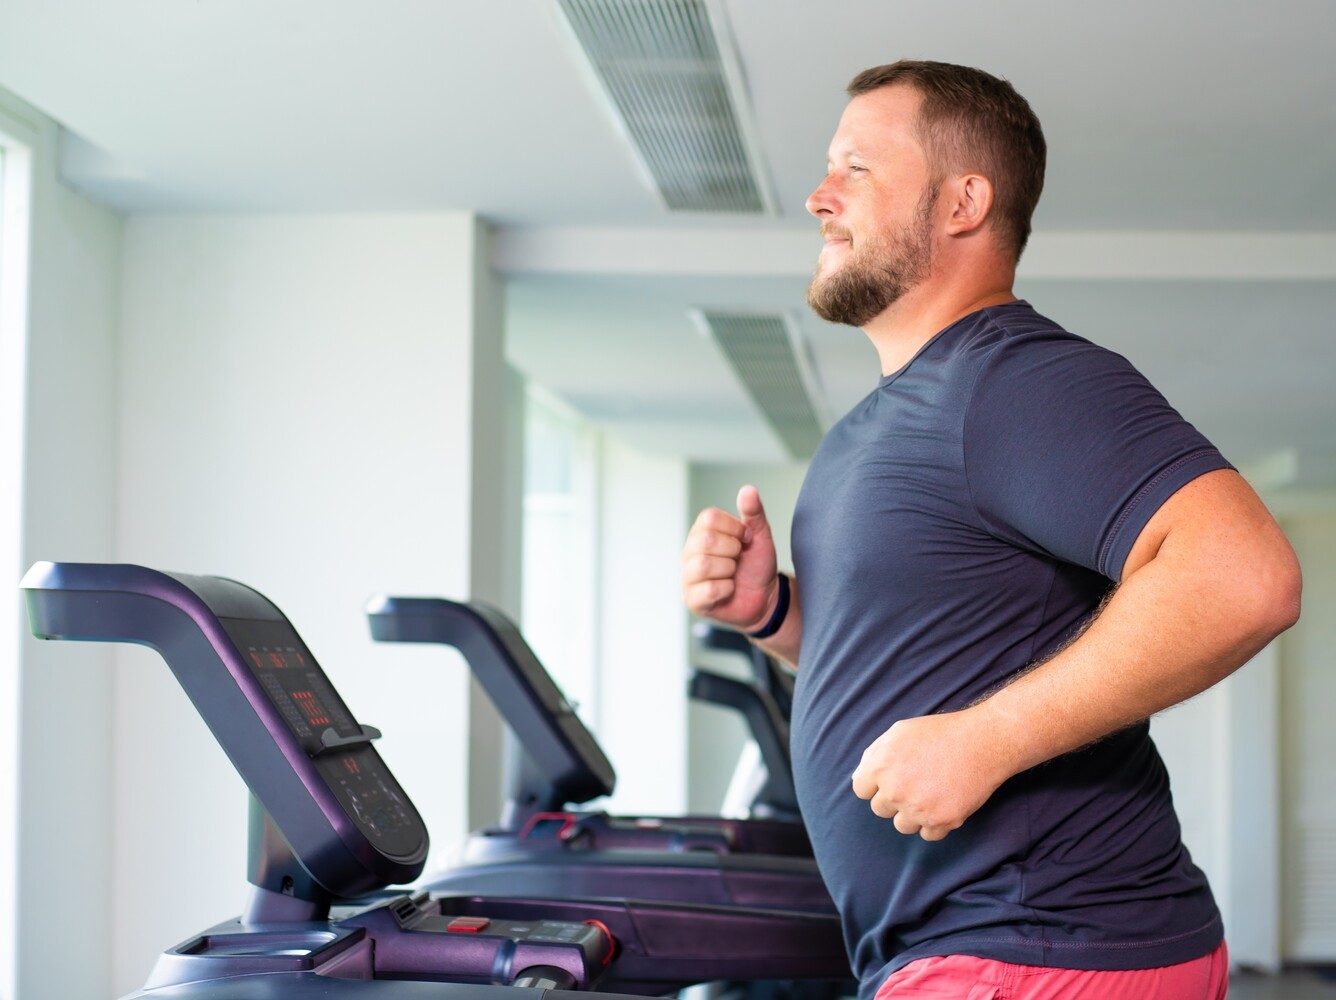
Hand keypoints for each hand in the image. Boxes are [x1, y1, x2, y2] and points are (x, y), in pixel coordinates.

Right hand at [681, 485, 779, 631]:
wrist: (765, 597)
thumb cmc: (756, 564)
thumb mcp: (760, 535)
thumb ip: (754, 512)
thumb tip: (748, 489)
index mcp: (701, 532)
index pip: (709, 518)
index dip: (734, 528)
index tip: (745, 539)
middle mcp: (689, 552)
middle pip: (706, 541)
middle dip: (733, 550)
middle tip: (738, 559)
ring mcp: (688, 576)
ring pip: (704, 565)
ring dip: (729, 570)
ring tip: (732, 574)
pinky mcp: (692, 599)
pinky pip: (709, 590)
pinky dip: (727, 589)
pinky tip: (729, 589)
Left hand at [850, 710, 1012, 841]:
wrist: (982, 742)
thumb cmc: (940, 733)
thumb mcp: (899, 732)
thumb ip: (874, 756)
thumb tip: (861, 779)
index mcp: (880, 766)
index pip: (861, 790)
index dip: (876, 784)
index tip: (892, 778)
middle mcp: (895, 790)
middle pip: (880, 810)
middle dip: (894, 799)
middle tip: (916, 783)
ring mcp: (918, 808)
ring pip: (902, 826)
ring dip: (913, 814)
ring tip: (930, 794)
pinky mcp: (942, 821)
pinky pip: (928, 835)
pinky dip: (935, 824)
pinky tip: (944, 804)